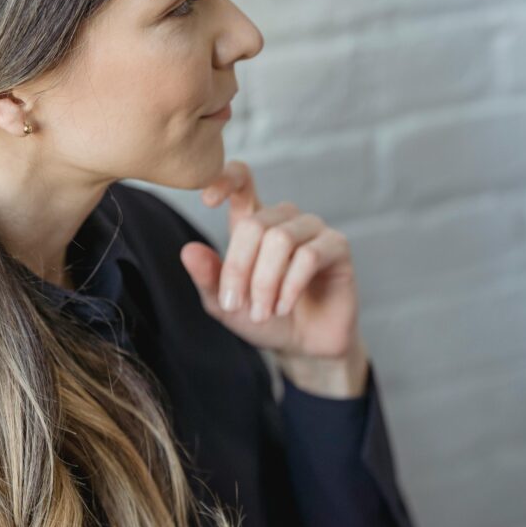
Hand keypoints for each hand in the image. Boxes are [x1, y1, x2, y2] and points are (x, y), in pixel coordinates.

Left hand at [179, 160, 362, 365]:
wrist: (304, 346)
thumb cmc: (266, 319)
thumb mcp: (226, 304)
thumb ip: (208, 278)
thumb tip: (188, 251)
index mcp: (254, 222)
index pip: (243, 182)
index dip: (226, 180)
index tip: (207, 200)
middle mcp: (284, 218)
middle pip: (254, 225)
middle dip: (239, 269)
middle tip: (235, 305)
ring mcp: (312, 229)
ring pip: (280, 240)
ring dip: (265, 283)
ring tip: (262, 313)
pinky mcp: (337, 246)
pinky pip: (309, 256)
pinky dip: (290, 287)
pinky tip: (283, 308)